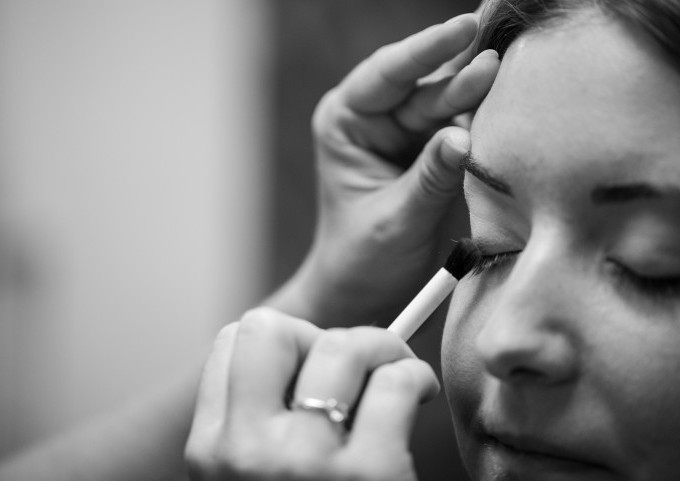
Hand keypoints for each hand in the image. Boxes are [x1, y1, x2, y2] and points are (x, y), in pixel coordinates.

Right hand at [185, 308, 438, 480]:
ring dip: (383, 350)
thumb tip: (322, 344)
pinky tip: (416, 397)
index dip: (284, 343)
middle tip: (355, 365)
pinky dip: (415, 379)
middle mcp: (248, 454)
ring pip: (344, 346)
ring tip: (396, 377)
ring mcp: (306, 465)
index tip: (313, 367)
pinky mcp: (370, 478)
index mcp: (212, 451)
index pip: (235, 340)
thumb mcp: (257, 476)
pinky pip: (396, 383)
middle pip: (276, 329)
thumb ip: (264, 417)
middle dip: (324, 336)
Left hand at [267, 13, 498, 326]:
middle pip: (427, 86)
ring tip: (518, 77)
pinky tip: (515, 106)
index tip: (464, 27)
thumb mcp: (395, 219)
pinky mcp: (437, 154)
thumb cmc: (363, 258)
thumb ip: (430, 178)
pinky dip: (489, 122)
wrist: (369, 294)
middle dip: (465, 75)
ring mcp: (410, 135)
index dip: (426, 49)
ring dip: (483, 94)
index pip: (388, 74)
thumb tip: (463, 137)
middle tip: (504, 60)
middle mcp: (378, 120)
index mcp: (348, 122)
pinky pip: (467, 129)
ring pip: (452, 103)